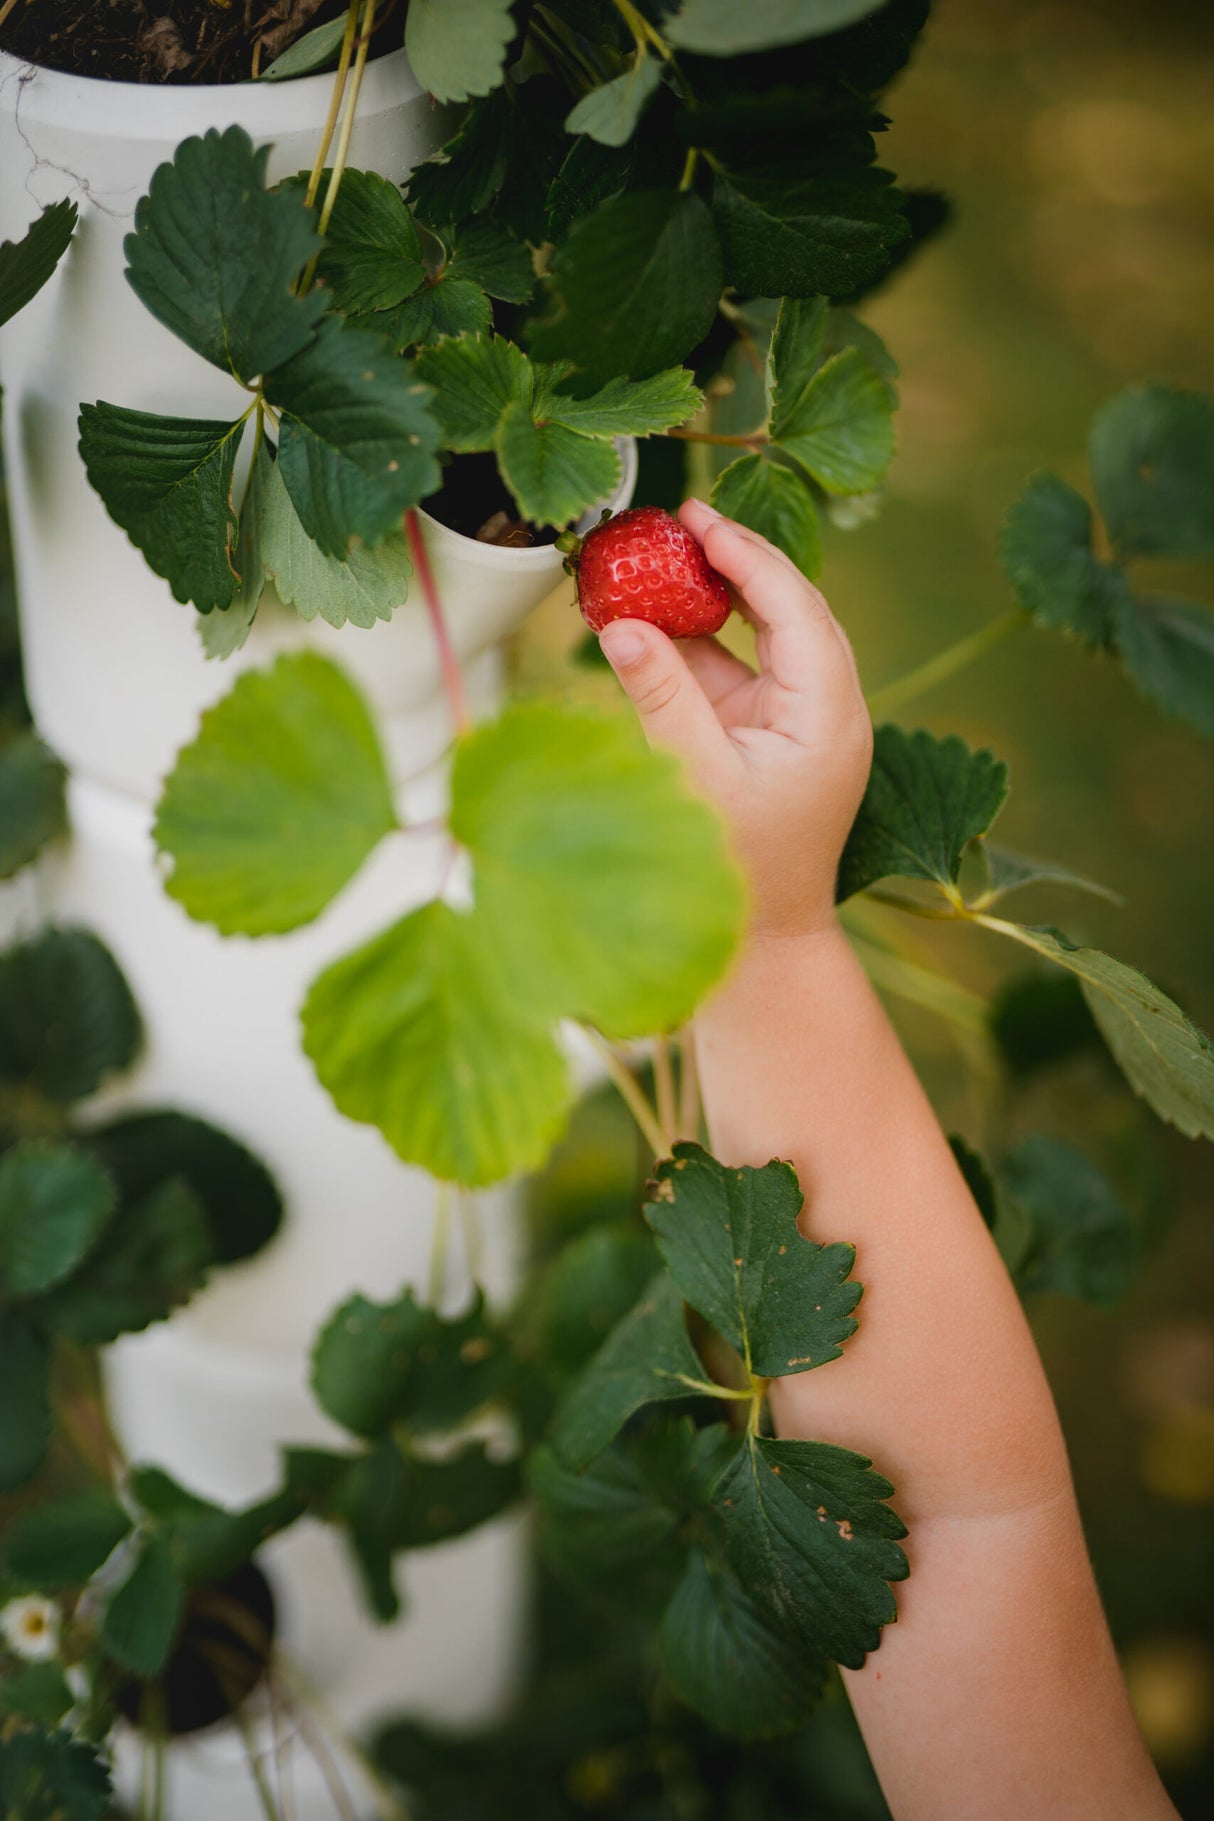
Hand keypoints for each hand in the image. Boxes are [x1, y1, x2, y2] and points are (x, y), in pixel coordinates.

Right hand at [596, 498, 871, 940]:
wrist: (762, 946)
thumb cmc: (737, 873)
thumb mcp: (693, 780)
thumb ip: (660, 696)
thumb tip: (617, 623)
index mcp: (828, 717)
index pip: (798, 612)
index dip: (750, 557)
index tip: (698, 520)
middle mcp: (826, 711)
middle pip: (791, 611)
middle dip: (737, 562)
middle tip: (682, 520)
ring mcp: (799, 722)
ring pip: (764, 637)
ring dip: (713, 600)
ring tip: (657, 558)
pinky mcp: (769, 736)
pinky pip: (737, 672)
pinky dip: (698, 644)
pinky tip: (651, 617)